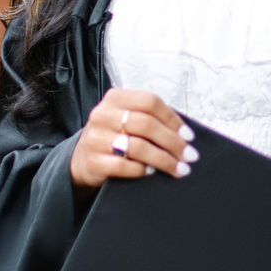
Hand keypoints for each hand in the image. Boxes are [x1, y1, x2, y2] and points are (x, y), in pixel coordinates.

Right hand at [70, 87, 198, 190]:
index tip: (188, 136)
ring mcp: (96, 138)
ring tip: (178, 169)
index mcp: (115, 98)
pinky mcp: (93, 161)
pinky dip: (142, 170)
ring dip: (164, 160)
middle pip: (146, 125)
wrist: (81, 159)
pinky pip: (124, 166)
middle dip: (173, 142)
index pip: (150, 102)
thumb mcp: (126, 119)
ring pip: (138, 147)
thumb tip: (184, 136)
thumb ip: (149, 119)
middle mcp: (103, 115)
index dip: (173, 119)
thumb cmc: (112, 137)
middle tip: (189, 156)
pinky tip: (152, 172)